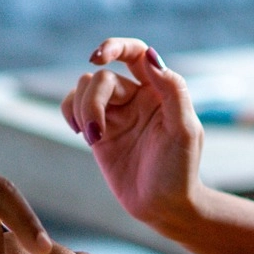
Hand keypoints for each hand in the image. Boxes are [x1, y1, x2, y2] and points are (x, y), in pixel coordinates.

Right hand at [61, 40, 203, 230]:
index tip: (97, 57)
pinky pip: (74, 106)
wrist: (164, 207)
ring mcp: (116, 113)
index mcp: (160, 89)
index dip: (115, 47)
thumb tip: (150, 56)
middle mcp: (136, 96)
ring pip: (85, 89)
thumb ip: (172, 90)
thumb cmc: (181, 169)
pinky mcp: (98, 131)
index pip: (136, 53)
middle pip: (102, 77)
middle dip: (93, 101)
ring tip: (92, 138)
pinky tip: (82, 132)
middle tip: (95, 134)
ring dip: (81, 110)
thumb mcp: (184, 130)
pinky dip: (70, 113)